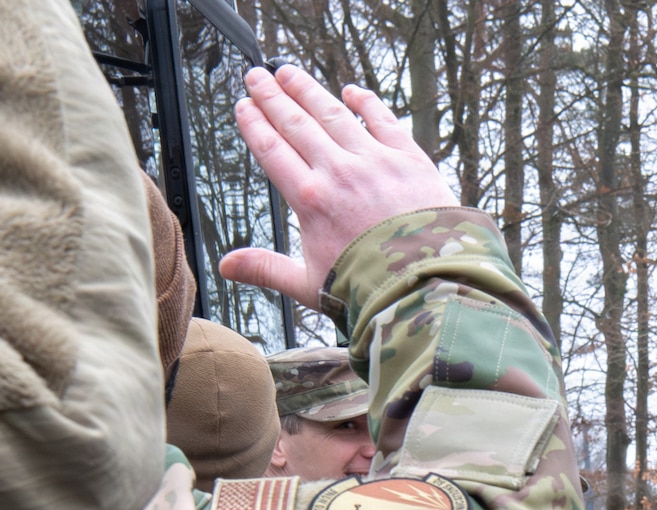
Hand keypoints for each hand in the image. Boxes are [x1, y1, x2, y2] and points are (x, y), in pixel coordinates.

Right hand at [221, 65, 458, 305]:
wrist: (429, 285)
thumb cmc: (373, 290)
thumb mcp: (310, 285)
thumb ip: (266, 268)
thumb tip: (226, 266)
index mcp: (310, 200)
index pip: (272, 150)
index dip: (255, 125)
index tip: (243, 107)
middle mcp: (339, 172)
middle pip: (296, 124)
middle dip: (273, 97)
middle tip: (256, 76)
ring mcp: (375, 161)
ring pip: (333, 114)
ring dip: (308, 90)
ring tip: (289, 73)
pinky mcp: (410, 160)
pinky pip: (384, 120)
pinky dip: (367, 102)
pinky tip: (353, 91)